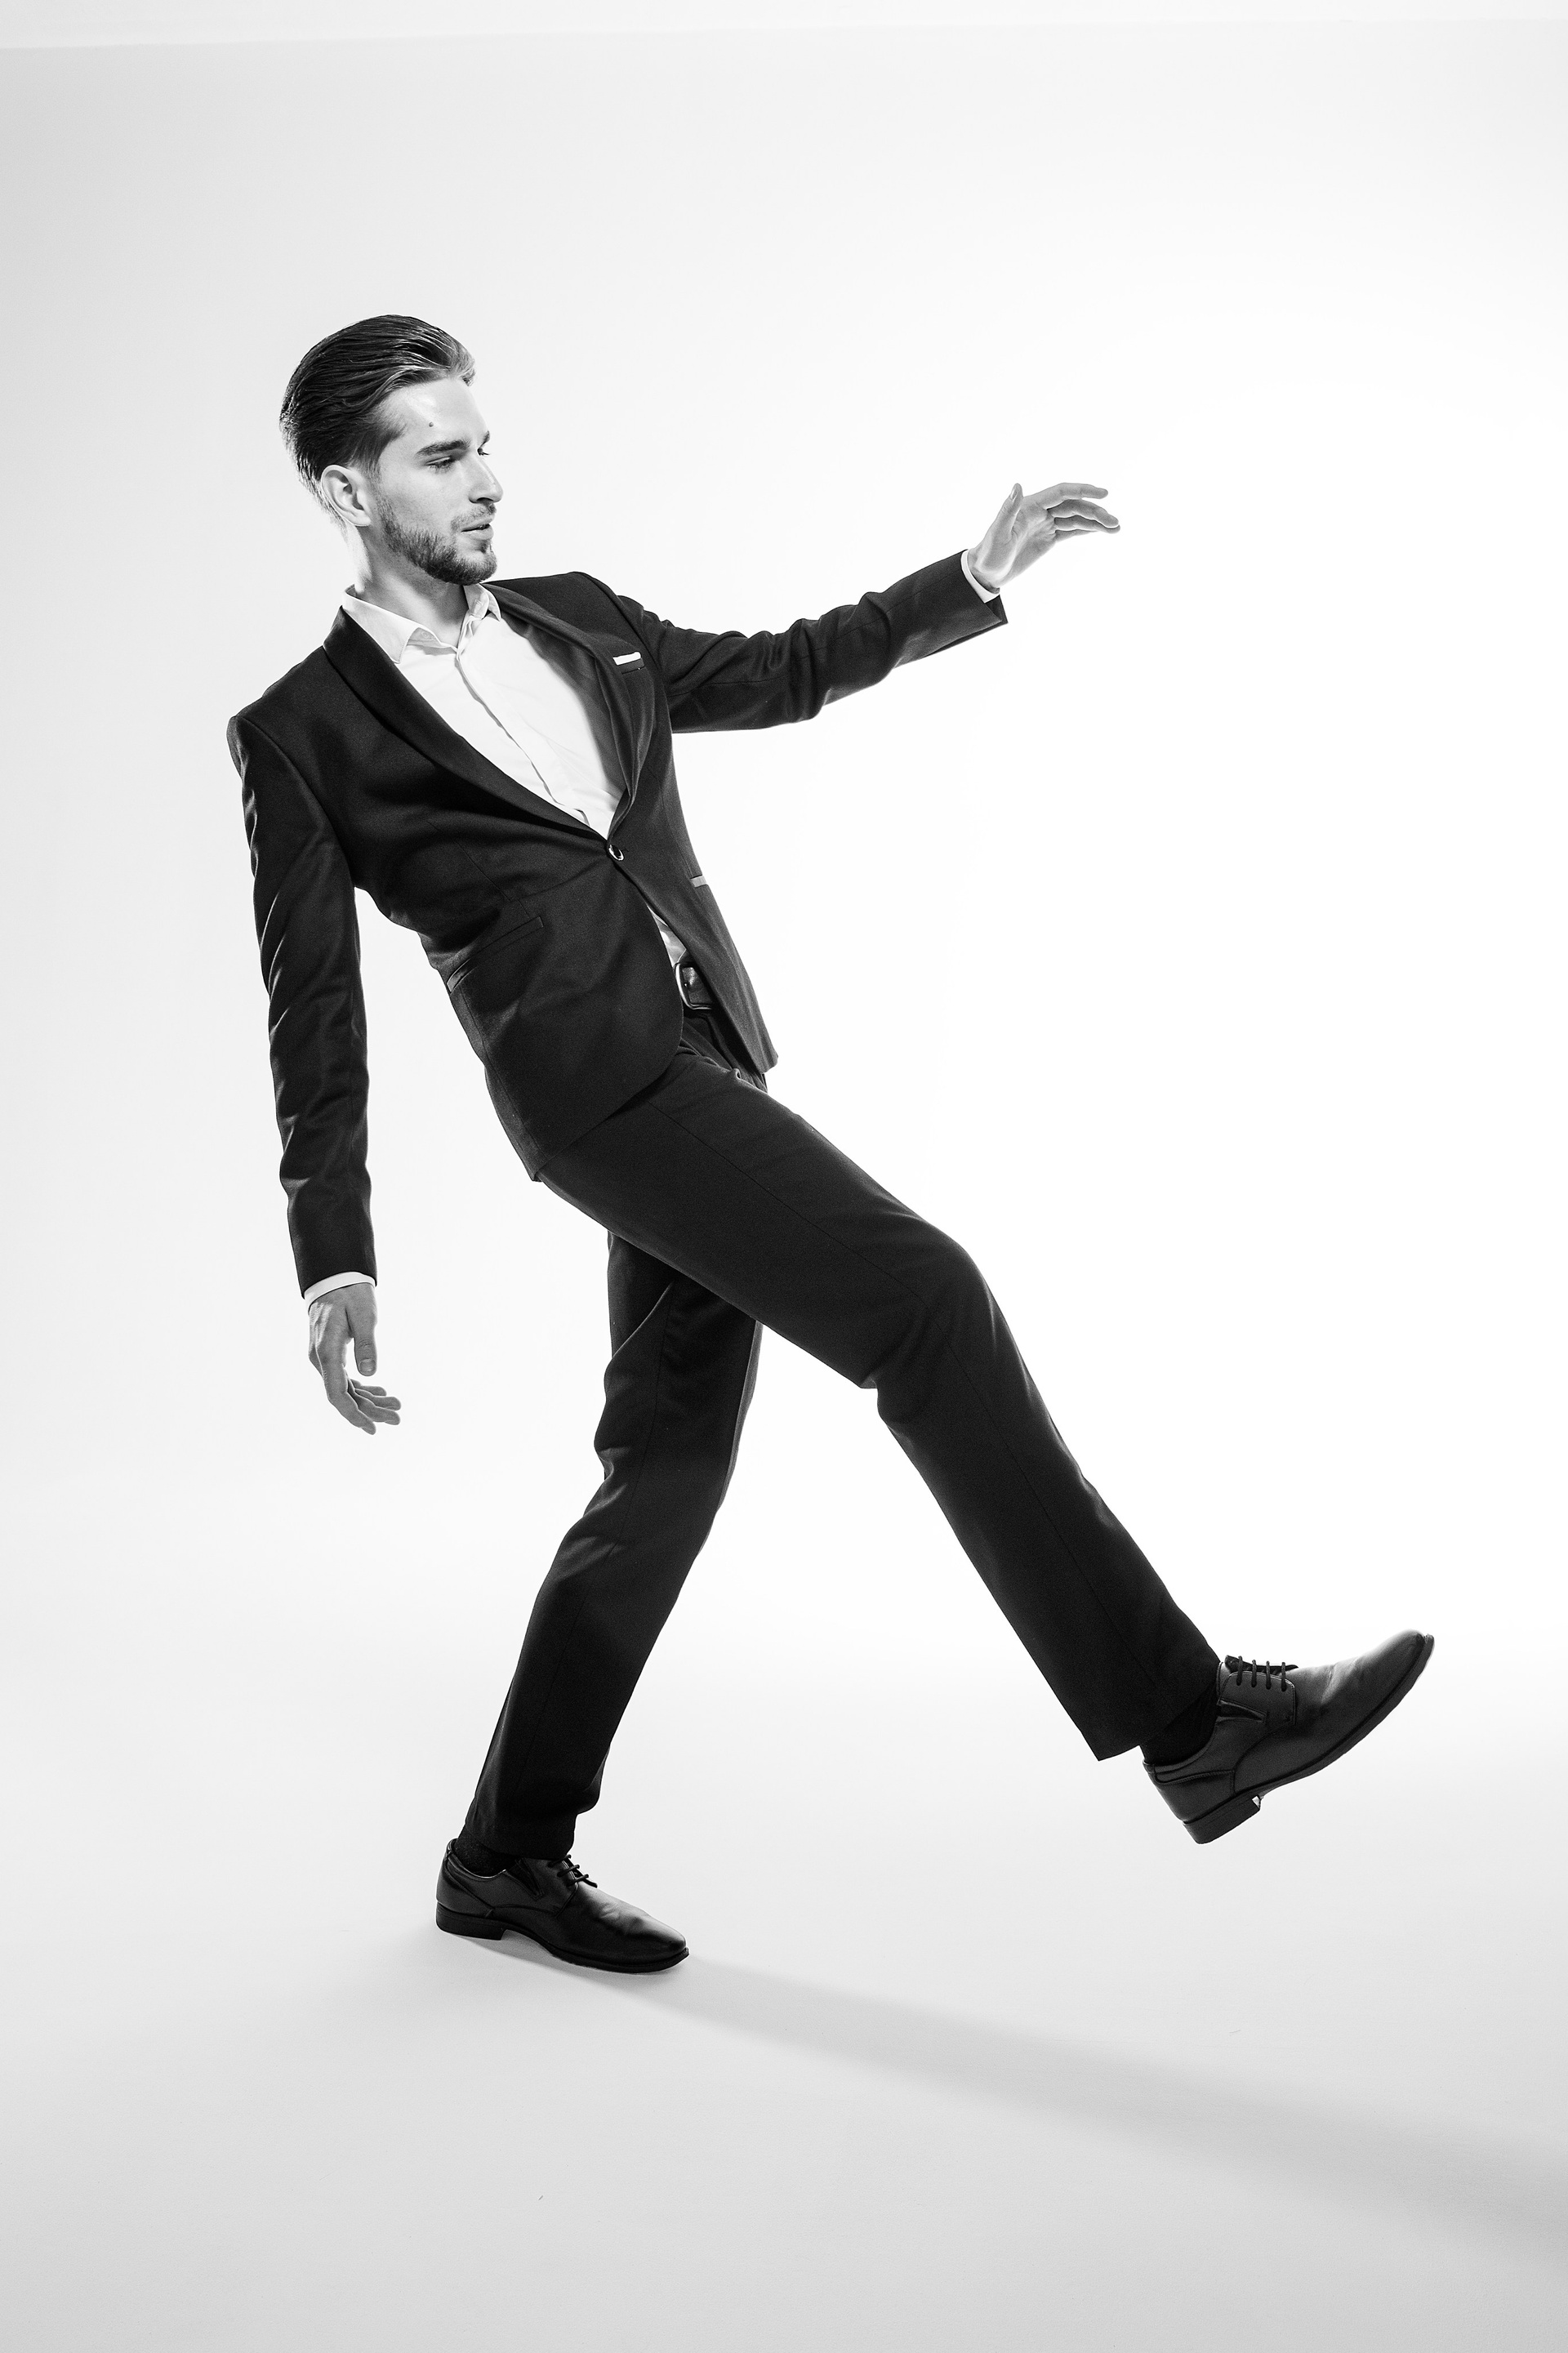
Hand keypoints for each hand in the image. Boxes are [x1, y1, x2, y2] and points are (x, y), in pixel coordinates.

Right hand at [307, 1281, 401, 1435]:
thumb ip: (367, 1343)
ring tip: (396, 1406)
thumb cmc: (350, 1293)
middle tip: (397, 1418)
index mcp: (326, 1352)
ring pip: (346, 1389)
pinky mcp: (331, 1354)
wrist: (335, 1276)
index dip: (353, 1414)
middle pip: (344, 1396)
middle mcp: (321, 1359)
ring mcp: (325, 1358)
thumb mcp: (364, 1315)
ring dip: (370, 1401)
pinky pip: (346, 1378)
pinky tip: (381, 1392)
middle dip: (370, 1411)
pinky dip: (364, 1388)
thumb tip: (369, 1374)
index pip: (337, 1393)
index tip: (372, 1427)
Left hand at [967, 481, 1118, 590]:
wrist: (986, 572)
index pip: (1062, 493)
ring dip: (1097, 522)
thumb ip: (1008, 509)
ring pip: (1077, 518)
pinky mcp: (1049, 538)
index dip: (1084, 490)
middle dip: (1096, 512)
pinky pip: (1072, 530)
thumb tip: (1017, 485)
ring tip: (1116, 529)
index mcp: (1031, 505)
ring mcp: (1047, 524)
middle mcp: (1041, 511)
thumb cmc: (989, 552)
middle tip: (1115, 523)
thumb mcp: (998, 533)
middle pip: (1074, 506)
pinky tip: (1103, 531)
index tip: (1104, 493)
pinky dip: (1088, 529)